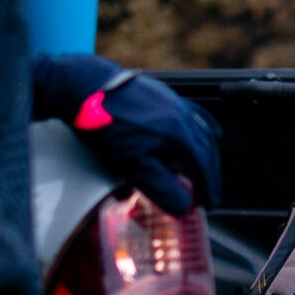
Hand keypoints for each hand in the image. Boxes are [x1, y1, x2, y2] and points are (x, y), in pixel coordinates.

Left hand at [32, 53, 222, 214]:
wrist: (85, 87)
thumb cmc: (107, 124)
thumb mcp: (133, 165)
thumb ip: (161, 188)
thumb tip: (183, 207)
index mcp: (180, 134)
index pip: (204, 166)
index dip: (208, 188)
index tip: (209, 203)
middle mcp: (182, 114)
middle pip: (206, 148)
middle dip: (209, 173)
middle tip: (207, 191)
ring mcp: (173, 101)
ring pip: (199, 129)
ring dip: (204, 152)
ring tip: (203, 167)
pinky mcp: (161, 94)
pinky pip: (189, 113)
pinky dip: (196, 128)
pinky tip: (192, 131)